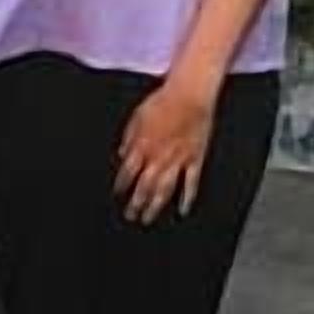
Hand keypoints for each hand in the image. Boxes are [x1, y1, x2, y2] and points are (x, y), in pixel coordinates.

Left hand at [115, 70, 218, 224]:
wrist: (189, 95)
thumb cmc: (163, 101)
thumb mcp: (137, 116)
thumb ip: (128, 137)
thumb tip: (122, 153)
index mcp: (142, 146)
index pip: (127, 173)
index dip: (121, 186)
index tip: (118, 195)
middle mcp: (158, 157)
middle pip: (144, 187)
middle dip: (135, 203)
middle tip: (130, 216)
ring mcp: (178, 161)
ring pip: (164, 190)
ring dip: (154, 206)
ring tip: (148, 218)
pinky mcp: (195, 160)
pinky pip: (191, 184)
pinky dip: (187, 199)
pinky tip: (182, 210)